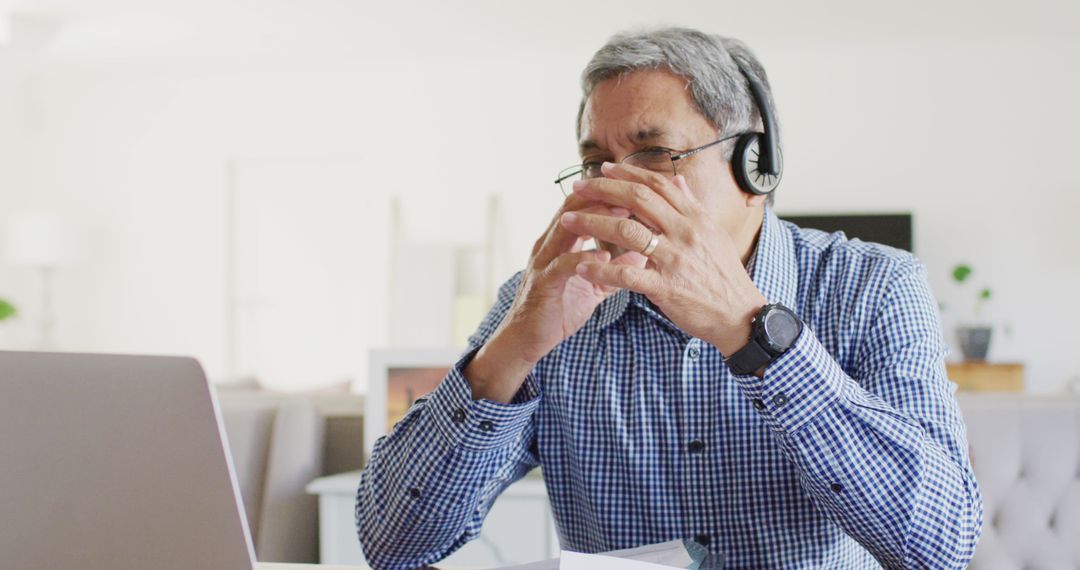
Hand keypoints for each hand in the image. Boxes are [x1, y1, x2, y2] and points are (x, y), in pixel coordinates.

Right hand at [466, 193, 635, 401]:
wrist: (526, 339)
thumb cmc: (559, 309)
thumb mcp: (593, 286)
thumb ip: (613, 269)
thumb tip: (642, 255)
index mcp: (558, 242)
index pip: (580, 205)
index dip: (605, 194)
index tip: (633, 190)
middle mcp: (548, 245)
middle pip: (573, 208)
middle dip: (602, 197)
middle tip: (632, 193)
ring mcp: (543, 262)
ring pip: (566, 229)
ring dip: (595, 219)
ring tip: (623, 215)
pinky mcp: (543, 284)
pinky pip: (563, 265)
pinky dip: (584, 258)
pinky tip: (604, 256)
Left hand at [560, 161, 767, 355]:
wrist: (740, 314)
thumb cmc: (723, 275)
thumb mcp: (712, 233)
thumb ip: (692, 206)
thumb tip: (679, 180)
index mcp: (695, 218)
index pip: (657, 186)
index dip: (628, 174)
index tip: (604, 170)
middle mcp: (685, 233)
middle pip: (638, 200)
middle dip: (603, 190)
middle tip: (577, 188)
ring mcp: (675, 260)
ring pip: (627, 233)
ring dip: (593, 224)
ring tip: (568, 221)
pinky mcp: (666, 288)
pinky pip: (627, 275)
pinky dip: (601, 268)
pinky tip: (581, 265)